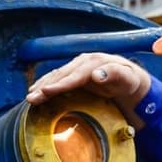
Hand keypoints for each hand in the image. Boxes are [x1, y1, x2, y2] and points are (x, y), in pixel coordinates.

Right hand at [25, 53, 151, 129]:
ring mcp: (77, 68)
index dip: (59, 84)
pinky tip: (37, 92)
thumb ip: (114, 74)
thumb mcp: (128, 78)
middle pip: (61, 76)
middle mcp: (83, 63)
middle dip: (45, 87)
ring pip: (56, 76)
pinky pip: (58, 79)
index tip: (46, 91)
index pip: (73, 76)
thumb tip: (97, 74)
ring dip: (41, 86)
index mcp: (94, 62)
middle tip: (31, 98)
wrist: (131, 81)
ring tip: (29, 97)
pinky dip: (46, 85)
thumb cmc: (130, 81)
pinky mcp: (74, 75)